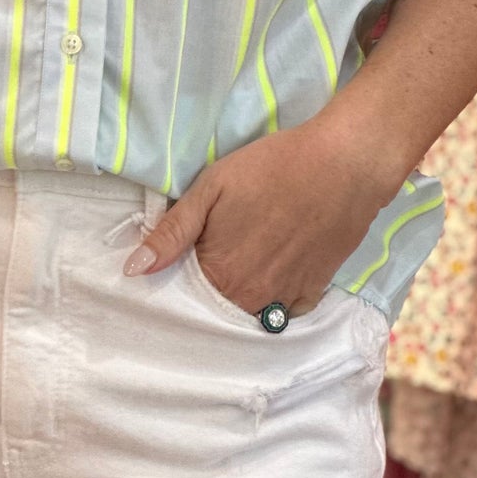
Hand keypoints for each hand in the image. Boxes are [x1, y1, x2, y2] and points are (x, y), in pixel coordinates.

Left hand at [122, 118, 390, 317]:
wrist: (343, 166)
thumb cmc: (271, 169)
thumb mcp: (212, 188)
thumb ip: (172, 232)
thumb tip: (132, 270)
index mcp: (220, 274)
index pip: (184, 297)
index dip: (175, 282)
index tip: (175, 266)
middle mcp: (251, 299)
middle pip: (217, 308)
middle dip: (207, 290)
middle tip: (213, 256)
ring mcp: (285, 300)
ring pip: (249, 311)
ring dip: (239, 296)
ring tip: (242, 262)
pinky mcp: (314, 294)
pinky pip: (283, 311)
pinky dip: (273, 297)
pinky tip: (272, 270)